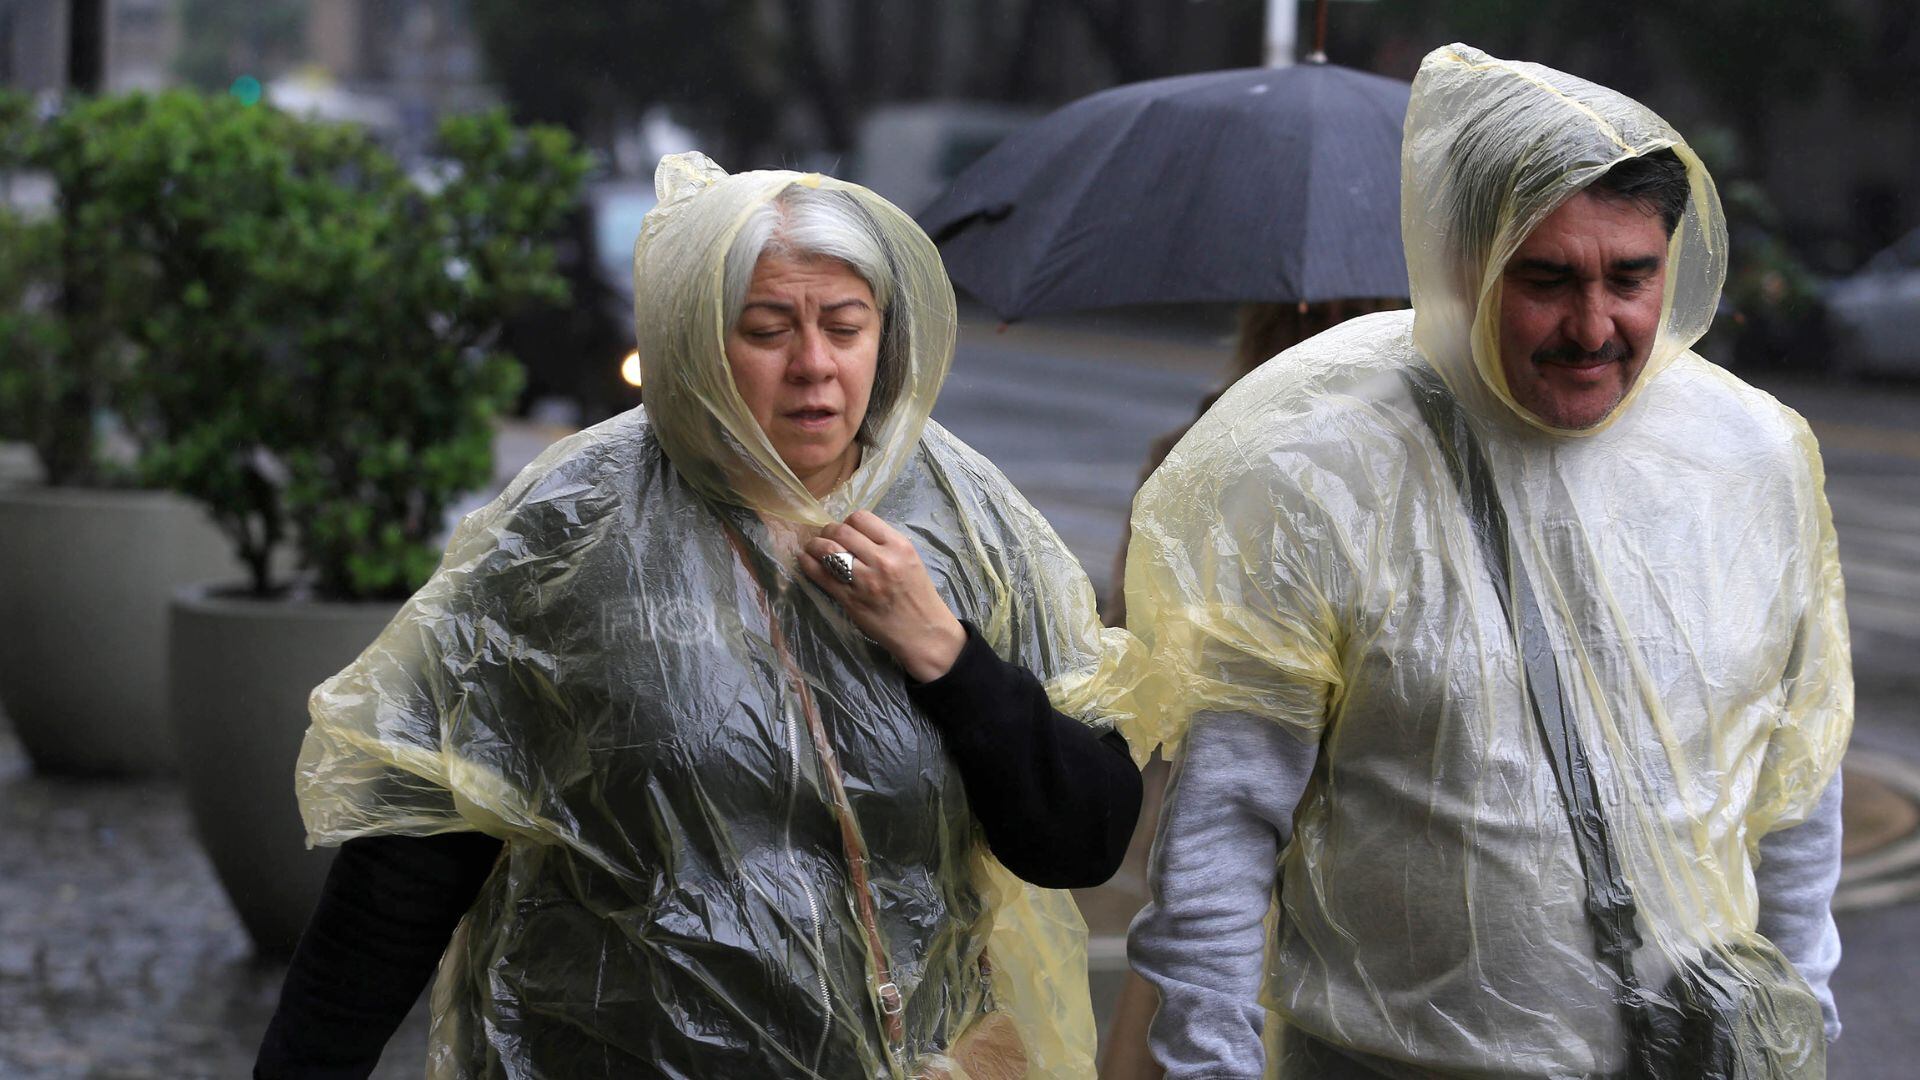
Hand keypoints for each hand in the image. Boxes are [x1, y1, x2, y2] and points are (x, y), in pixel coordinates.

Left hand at [800, 510, 965, 682]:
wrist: (923, 632)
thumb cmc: (918, 595)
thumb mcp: (909, 560)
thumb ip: (884, 544)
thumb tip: (853, 533)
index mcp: (898, 546)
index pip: (862, 518)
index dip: (848, 522)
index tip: (846, 530)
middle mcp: (881, 560)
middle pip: (841, 531)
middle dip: (828, 531)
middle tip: (826, 537)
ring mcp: (864, 581)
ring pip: (827, 550)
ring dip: (814, 545)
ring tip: (813, 547)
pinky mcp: (850, 600)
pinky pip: (821, 576)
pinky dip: (808, 564)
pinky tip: (805, 560)